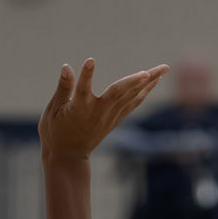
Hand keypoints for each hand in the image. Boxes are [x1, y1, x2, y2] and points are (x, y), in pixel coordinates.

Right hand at [38, 57, 167, 163]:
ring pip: (131, 96)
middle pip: (119, 92)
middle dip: (139, 79)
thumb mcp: (53, 110)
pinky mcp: (114, 120)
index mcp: (79, 108)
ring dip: (148, 83)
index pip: (82, 89)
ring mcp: (108, 117)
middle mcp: (97, 112)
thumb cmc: (56, 131)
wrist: (68, 157)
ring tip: (163, 69)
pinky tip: (153, 82)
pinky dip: (143, 93)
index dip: (86, 76)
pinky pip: (132, 104)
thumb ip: (63, 88)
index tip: (89, 61)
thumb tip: (66, 67)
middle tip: (159, 68)